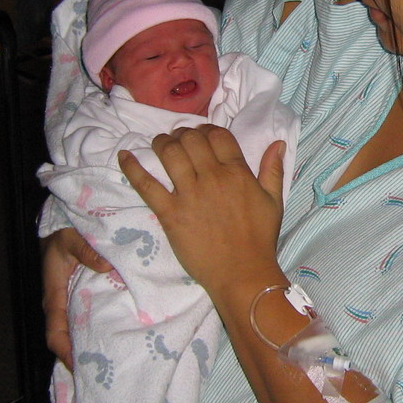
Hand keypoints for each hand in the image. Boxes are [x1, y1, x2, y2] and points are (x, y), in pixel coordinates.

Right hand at [40, 227, 112, 369]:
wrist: (61, 228)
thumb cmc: (63, 235)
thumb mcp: (72, 238)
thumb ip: (86, 251)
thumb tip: (106, 266)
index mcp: (54, 296)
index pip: (56, 333)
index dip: (66, 352)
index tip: (81, 366)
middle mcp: (61, 304)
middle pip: (67, 339)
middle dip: (81, 356)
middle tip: (104, 370)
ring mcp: (71, 302)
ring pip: (78, 330)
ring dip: (91, 343)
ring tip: (113, 358)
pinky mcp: (82, 297)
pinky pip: (88, 318)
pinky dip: (99, 327)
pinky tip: (118, 332)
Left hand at [119, 124, 285, 298]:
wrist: (242, 273)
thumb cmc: (259, 239)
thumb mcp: (274, 202)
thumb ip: (273, 170)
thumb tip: (278, 143)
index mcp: (237, 172)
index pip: (217, 135)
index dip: (207, 129)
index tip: (201, 134)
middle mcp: (212, 177)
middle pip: (191, 139)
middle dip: (183, 134)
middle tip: (178, 139)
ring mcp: (189, 194)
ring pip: (170, 154)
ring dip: (161, 143)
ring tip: (159, 144)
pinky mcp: (170, 213)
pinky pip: (146, 185)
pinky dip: (132, 168)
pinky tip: (124, 156)